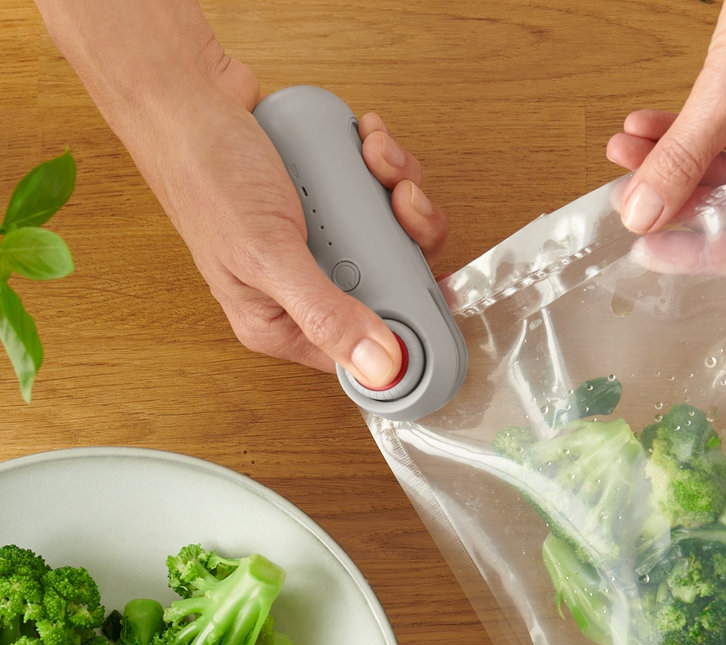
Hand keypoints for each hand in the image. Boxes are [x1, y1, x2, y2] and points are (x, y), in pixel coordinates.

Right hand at [34, 0, 447, 387]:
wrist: (186, 96)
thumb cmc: (207, 176)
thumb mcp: (269, 256)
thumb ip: (326, 313)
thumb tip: (379, 367)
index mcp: (281, 324)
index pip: (362, 351)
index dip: (409, 328)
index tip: (438, 292)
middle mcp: (304, 289)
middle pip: (392, 289)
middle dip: (409, 238)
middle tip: (401, 200)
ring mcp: (321, 242)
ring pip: (393, 237)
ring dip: (399, 190)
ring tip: (377, 158)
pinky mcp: (330, 203)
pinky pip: (379, 196)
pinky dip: (383, 166)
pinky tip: (367, 142)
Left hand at [606, 0, 725, 275]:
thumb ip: (682, 159)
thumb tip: (643, 213)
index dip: (701, 255)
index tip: (650, 247)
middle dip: (675, 197)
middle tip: (628, 191)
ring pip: (725, 174)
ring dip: (671, 161)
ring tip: (626, 147)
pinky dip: (688, 133)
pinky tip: (646, 123)